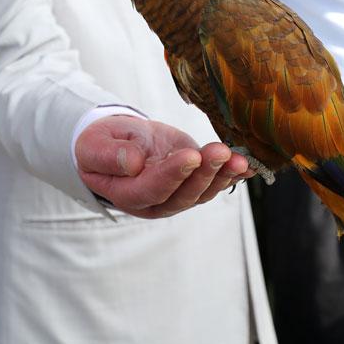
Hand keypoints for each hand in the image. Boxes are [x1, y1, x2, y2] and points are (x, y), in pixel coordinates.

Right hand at [75, 116, 253, 218]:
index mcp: (128, 194)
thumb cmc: (101, 145)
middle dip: (205, 174)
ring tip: (238, 158)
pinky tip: (249, 165)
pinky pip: (215, 182)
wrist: (116, 142)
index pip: (152, 189)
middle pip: (184, 195)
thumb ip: (109, 155)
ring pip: (203, 192)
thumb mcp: (93, 146)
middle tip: (220, 152)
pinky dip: (233, 175)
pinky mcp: (193, 180)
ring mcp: (177, 193)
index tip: (190, 155)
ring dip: (223, 176)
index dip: (173, 174)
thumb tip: (133, 162)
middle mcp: (156, 201)